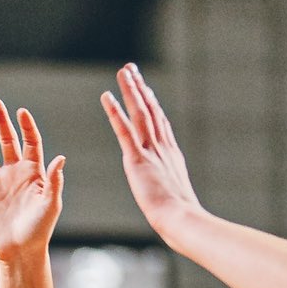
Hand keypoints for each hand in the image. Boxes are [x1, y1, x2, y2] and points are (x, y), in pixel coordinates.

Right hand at [0, 99, 63, 262]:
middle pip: (6, 141)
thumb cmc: (40, 229)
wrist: (20, 251)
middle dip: (0, 122)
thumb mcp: (51, 204)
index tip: (20, 112)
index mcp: (33, 172)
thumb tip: (60, 158)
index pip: (30, 142)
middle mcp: (14, 173)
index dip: (26, 127)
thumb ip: (54, 181)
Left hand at [101, 63, 200, 236]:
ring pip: (140, 113)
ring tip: (123, 72)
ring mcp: (151, 151)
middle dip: (141, 88)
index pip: (160, 122)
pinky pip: (124, 130)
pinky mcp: (138, 159)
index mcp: (171, 154)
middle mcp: (163, 146)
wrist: (179, 217)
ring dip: (131, 90)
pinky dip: (115, 111)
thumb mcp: (176, 196)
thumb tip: (173, 193)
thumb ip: (171, 186)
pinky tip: (106, 96)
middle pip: (151, 110)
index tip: (145, 89)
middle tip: (131, 70)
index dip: (152, 103)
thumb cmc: (179, 215)